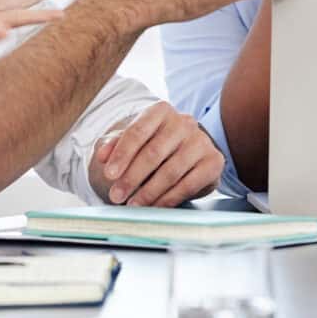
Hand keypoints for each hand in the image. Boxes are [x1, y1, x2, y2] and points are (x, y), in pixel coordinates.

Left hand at [89, 102, 225, 205]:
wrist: (188, 153)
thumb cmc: (155, 145)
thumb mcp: (133, 142)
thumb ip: (115, 145)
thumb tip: (102, 156)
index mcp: (162, 111)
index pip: (138, 131)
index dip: (122, 154)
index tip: (108, 174)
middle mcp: (185, 122)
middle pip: (154, 152)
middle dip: (132, 177)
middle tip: (116, 195)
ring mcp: (202, 141)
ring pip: (171, 171)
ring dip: (149, 192)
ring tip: (133, 205)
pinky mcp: (214, 161)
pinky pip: (189, 184)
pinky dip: (169, 198)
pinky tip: (155, 206)